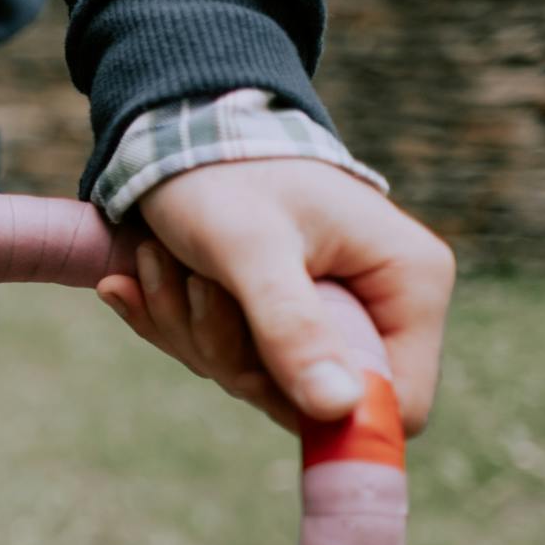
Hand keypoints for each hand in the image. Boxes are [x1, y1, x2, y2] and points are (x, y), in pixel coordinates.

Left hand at [96, 159, 454, 434]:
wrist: (173, 131)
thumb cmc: (221, 175)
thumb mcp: (251, 249)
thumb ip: (291, 328)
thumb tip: (337, 410)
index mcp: (408, 283)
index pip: (400, 403)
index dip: (326, 412)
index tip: (253, 375)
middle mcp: (379, 304)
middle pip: (309, 399)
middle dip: (229, 352)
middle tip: (194, 285)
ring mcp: (323, 313)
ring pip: (253, 378)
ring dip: (189, 329)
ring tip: (160, 261)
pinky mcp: (273, 316)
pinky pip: (220, 355)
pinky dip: (173, 322)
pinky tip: (136, 278)